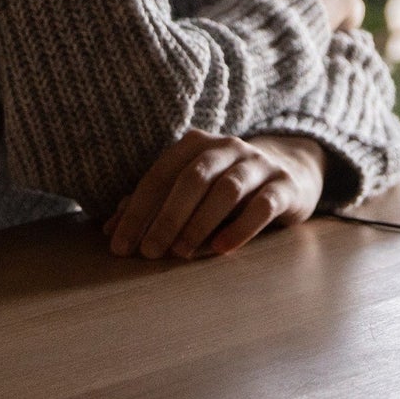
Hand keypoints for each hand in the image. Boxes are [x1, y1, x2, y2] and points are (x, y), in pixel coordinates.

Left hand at [106, 130, 326, 259]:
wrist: (289, 173)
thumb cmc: (224, 188)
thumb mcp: (189, 191)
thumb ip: (152, 205)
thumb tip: (110, 230)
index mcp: (195, 145)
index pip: (160, 174)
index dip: (137, 210)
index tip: (119, 246)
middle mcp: (227, 147)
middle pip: (192, 177)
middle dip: (167, 216)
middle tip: (149, 252)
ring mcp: (258, 164)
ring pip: (227, 188)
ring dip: (200, 222)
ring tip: (182, 253)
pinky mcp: (284, 186)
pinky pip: (262, 204)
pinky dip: (241, 227)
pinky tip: (222, 249)